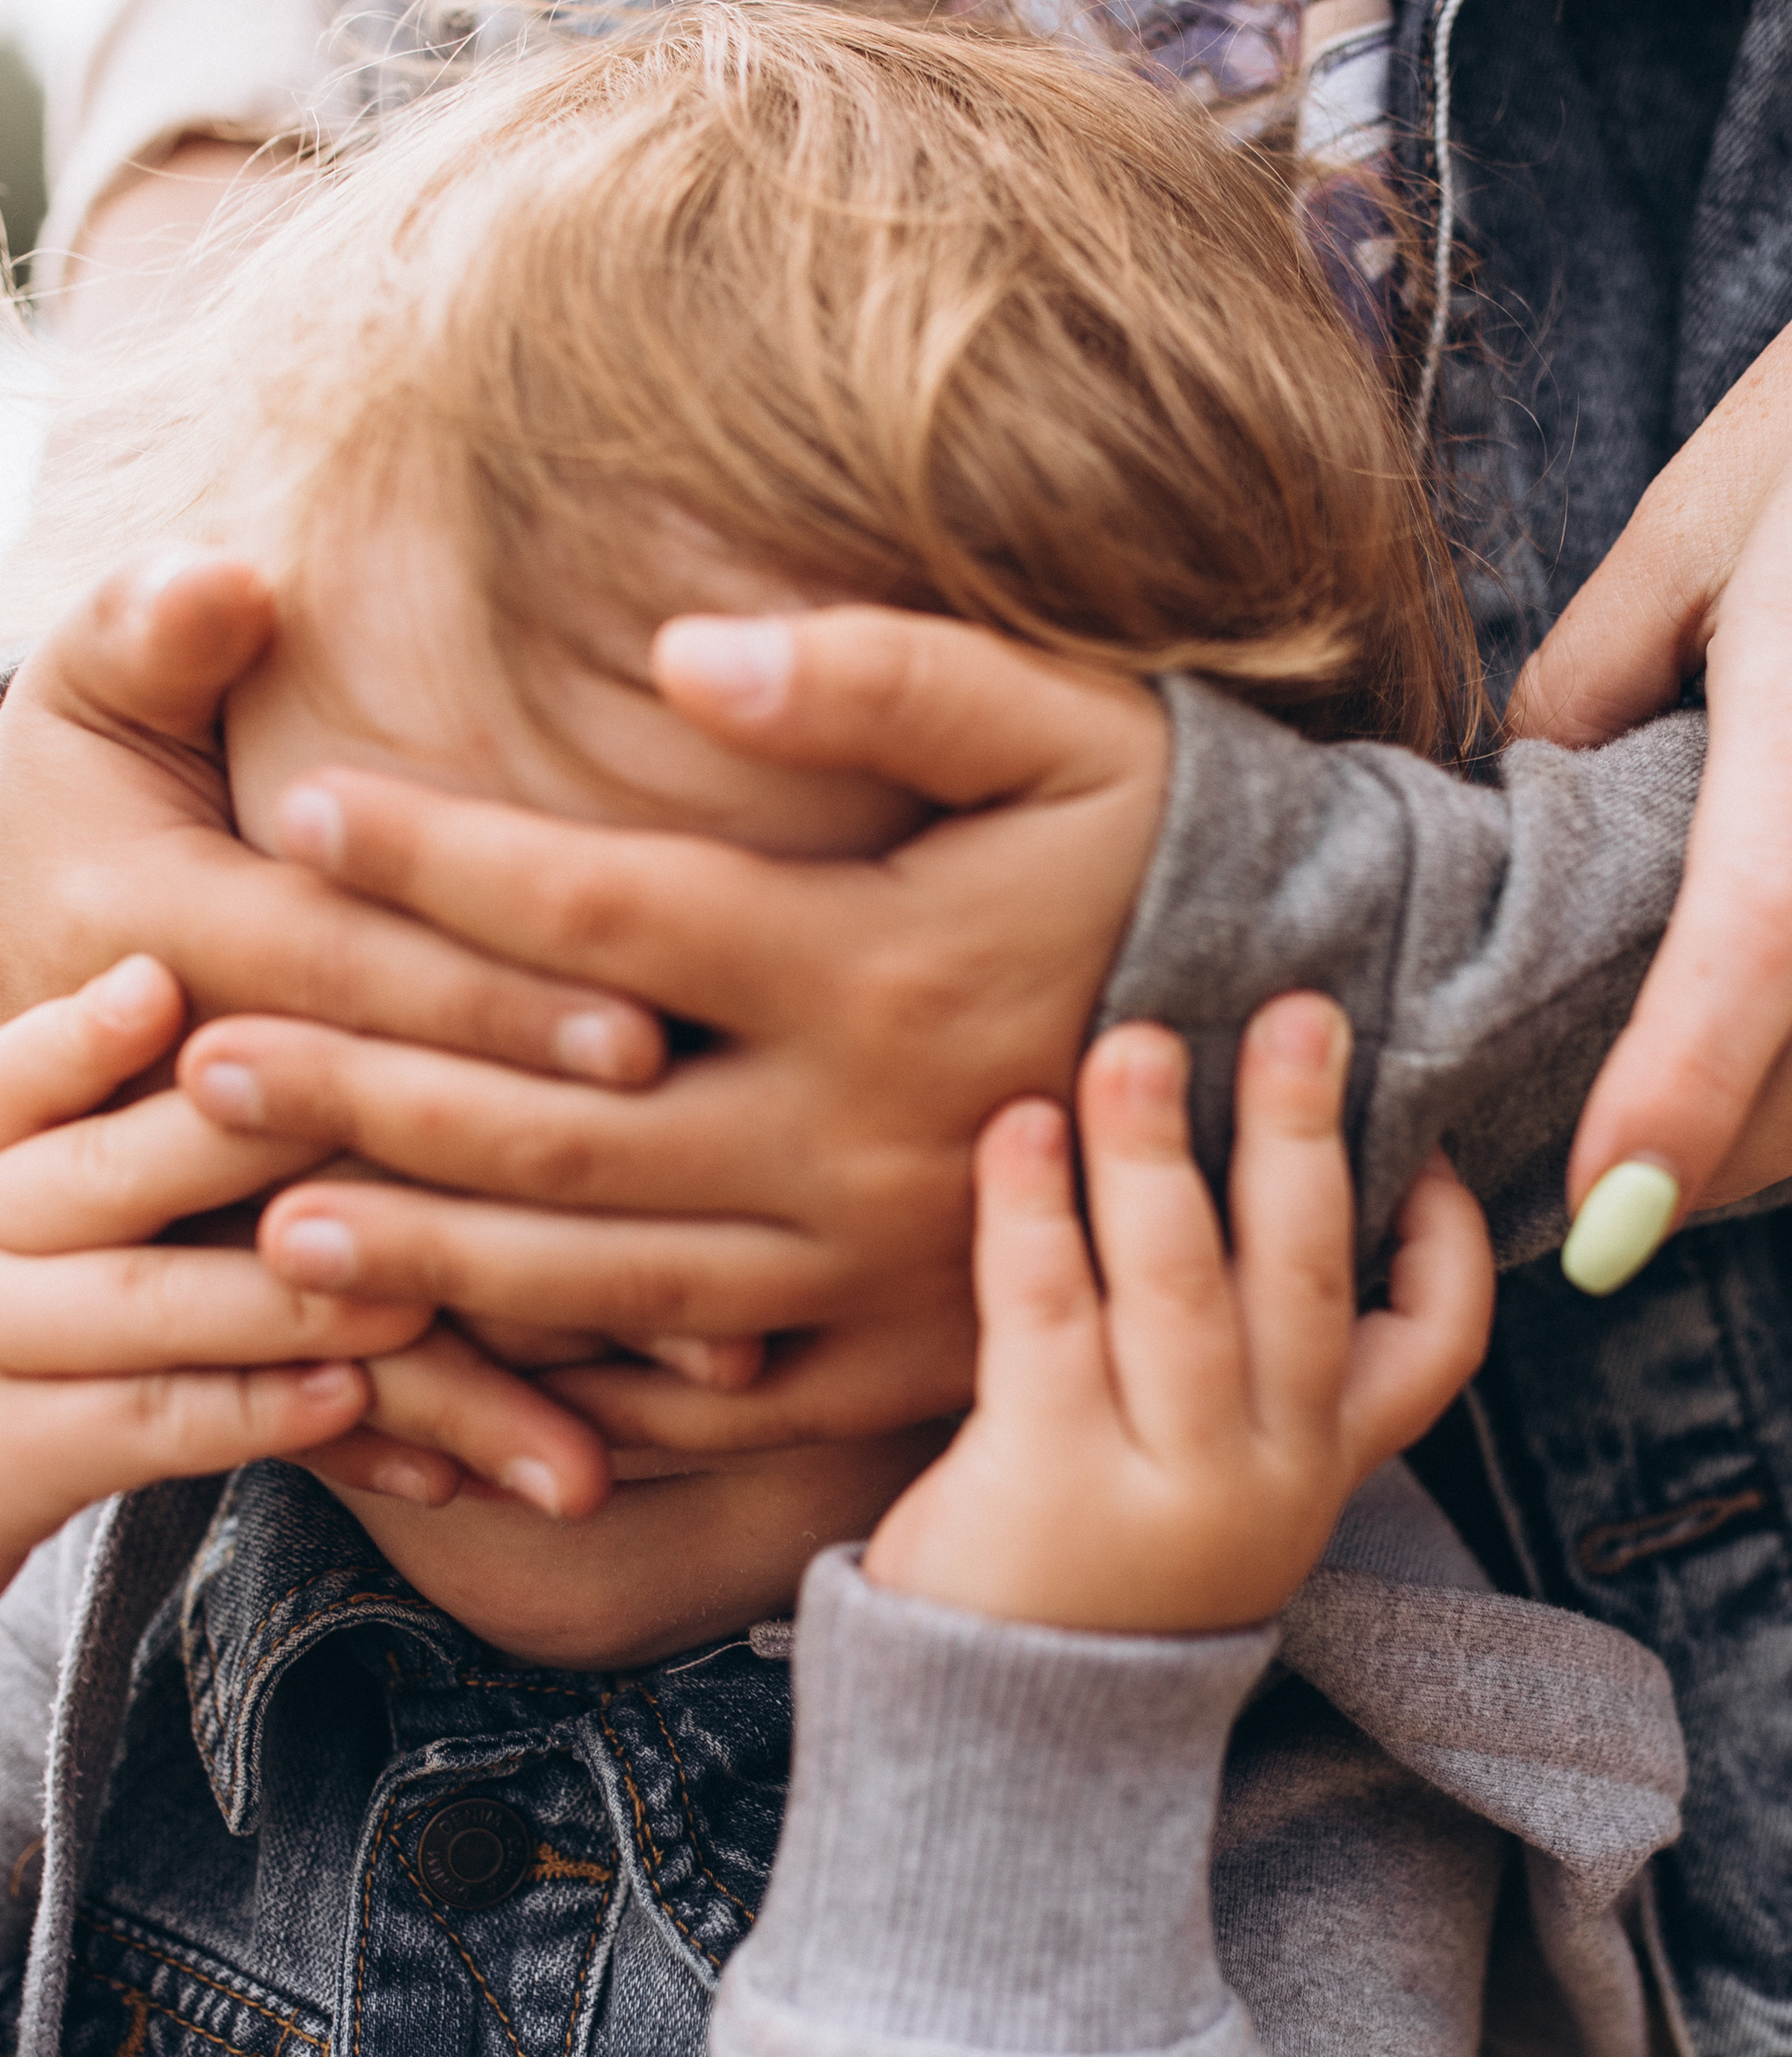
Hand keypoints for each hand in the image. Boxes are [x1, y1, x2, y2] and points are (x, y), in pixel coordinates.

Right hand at [0, 554, 690, 1506]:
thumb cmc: (38, 833)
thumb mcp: (68, 722)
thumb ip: (146, 640)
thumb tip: (233, 574)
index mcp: (143, 941)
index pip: (334, 976)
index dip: (481, 1001)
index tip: (638, 1036)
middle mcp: (122, 1110)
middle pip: (353, 1171)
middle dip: (520, 1231)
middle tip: (702, 1294)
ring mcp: (100, 1242)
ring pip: (310, 1323)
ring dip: (456, 1397)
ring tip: (599, 1470)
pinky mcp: (109, 1338)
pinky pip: (243, 1410)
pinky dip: (367, 1449)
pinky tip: (489, 1499)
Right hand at [0, 957, 433, 1588]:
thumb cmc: (70, 1298)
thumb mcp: (80, 1188)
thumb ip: (164, 1117)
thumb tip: (230, 993)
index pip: (17, 1076)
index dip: (81, 1037)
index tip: (158, 984)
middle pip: (102, 1171)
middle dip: (254, 1140)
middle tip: (394, 1105)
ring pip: (143, 1300)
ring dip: (289, 1299)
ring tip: (413, 1294)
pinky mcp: (11, 1462)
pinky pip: (145, 1427)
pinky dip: (256, 1412)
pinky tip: (350, 1395)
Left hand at [179, 611, 1171, 1449]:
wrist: (1316, 1032)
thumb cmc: (1162, 852)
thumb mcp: (1066, 727)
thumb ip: (884, 675)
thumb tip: (683, 654)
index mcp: (880, 965)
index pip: (611, 909)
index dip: (445, 861)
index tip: (305, 810)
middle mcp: (861, 1133)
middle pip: (568, 1124)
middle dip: (376, 1089)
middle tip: (209, 1057)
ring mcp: (878, 1268)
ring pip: (614, 1280)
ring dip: (438, 1257)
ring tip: (281, 1223)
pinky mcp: (900, 1356)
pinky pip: (711, 1402)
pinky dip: (577, 1392)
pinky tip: (462, 1365)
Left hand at [862, 995, 1492, 1634]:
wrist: (1005, 1761)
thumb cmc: (1096, 1581)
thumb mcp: (1215, 1494)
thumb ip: (1246, 1373)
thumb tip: (1251, 1179)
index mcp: (1318, 1465)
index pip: (1436, 1348)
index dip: (1446, 1237)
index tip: (1423, 1134)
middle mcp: (1264, 1471)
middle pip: (1307, 1275)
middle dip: (1304, 1133)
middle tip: (1298, 1012)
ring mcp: (1162, 1481)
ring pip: (1180, 1283)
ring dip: (1158, 1149)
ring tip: (1135, 1040)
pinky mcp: (1046, 1479)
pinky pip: (1048, 1314)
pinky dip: (1034, 1209)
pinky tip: (1020, 1126)